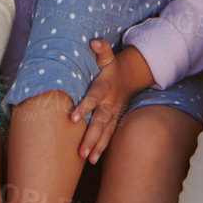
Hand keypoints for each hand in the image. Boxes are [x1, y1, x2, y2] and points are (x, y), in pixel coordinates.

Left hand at [69, 40, 152, 164]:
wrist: (130, 77)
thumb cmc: (111, 67)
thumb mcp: (108, 56)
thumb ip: (102, 49)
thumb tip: (94, 42)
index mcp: (104, 88)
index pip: (93, 98)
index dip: (84, 107)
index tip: (72, 118)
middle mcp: (110, 104)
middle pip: (100, 122)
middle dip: (91, 137)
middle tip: (81, 152)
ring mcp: (113, 114)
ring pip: (105, 132)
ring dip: (97, 146)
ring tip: (87, 159)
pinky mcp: (115, 121)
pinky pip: (108, 136)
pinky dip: (102, 148)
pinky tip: (93, 160)